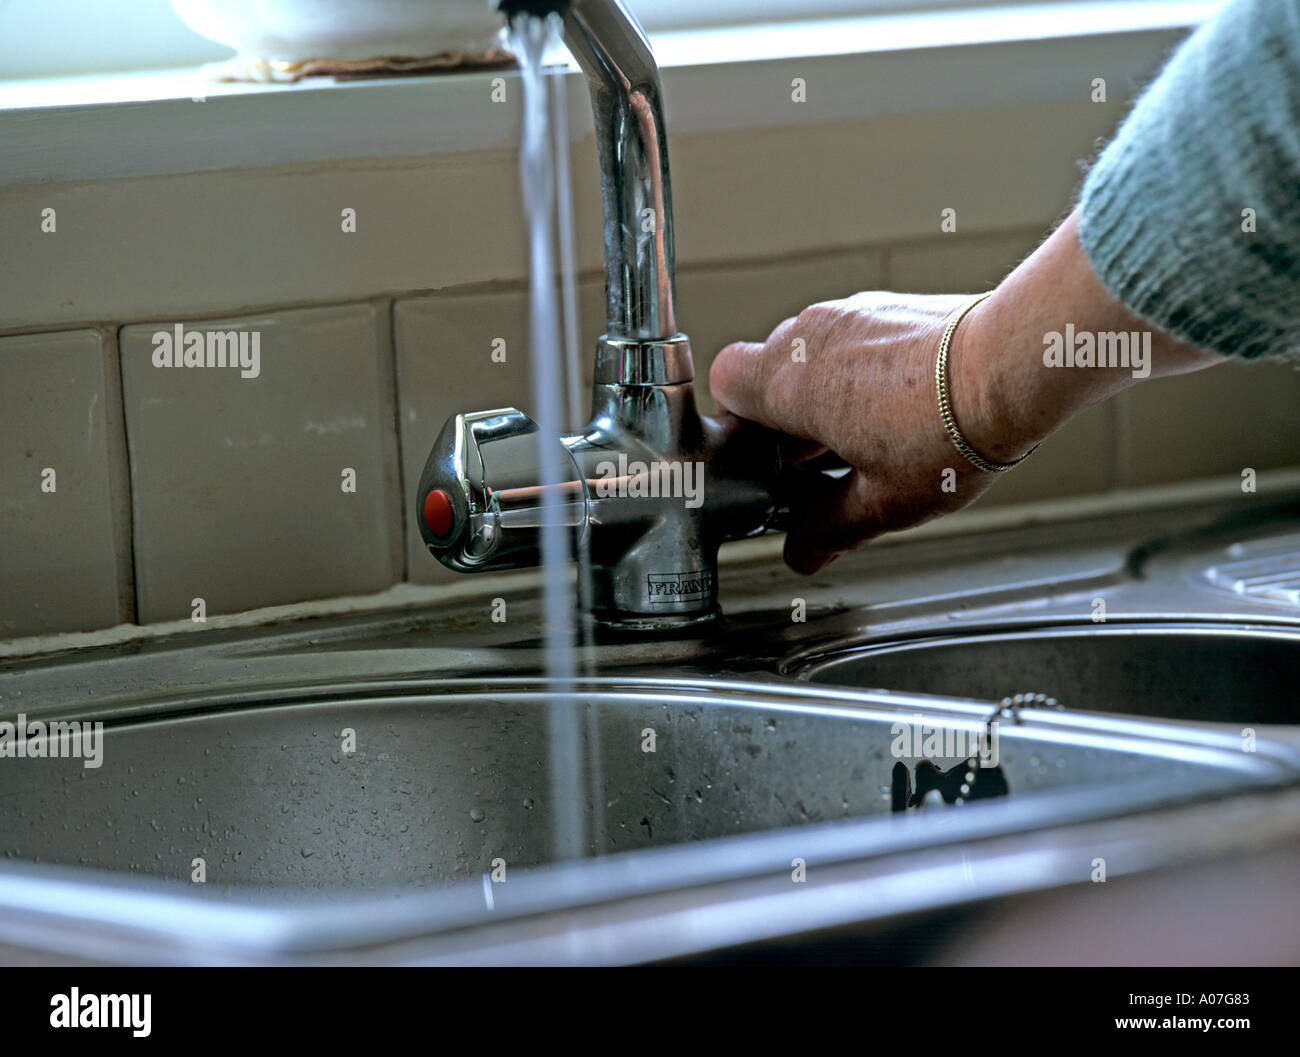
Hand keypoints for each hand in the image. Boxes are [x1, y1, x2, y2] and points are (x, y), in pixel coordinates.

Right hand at [709, 211, 1222, 573]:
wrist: (1012, 365)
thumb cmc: (946, 429)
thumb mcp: (881, 502)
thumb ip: (828, 528)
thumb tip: (802, 551)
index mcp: (788, 384)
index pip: (723, 383)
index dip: (738, 423)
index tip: (766, 457)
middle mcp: (809, 336)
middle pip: (768, 370)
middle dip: (785, 415)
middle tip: (819, 461)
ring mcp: (850, 312)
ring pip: (812, 353)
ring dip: (824, 392)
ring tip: (867, 436)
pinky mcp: (889, 304)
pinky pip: (853, 337)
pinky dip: (861, 369)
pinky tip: (901, 406)